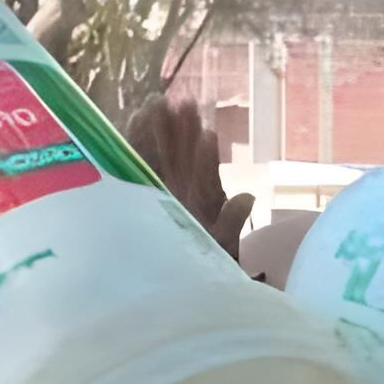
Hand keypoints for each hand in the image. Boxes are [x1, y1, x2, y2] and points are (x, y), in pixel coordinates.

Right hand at [126, 97, 252, 257]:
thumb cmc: (199, 265)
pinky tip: (136, 115)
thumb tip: (247, 197)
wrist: (173, 280)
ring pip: (162, 154)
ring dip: (162, 129)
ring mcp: (161, 188)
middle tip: (185, 104)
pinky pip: (136, 162)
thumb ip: (230, 223)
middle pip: (184, 159)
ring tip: (159, 102)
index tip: (207, 135)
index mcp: (202, 205)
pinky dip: (135, 141)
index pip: (205, 178)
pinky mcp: (138, 188)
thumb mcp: (218, 247)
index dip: (207, 158)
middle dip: (184, 132)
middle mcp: (183, 192)